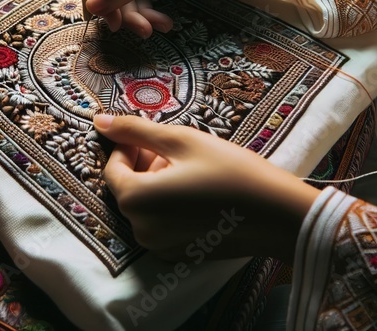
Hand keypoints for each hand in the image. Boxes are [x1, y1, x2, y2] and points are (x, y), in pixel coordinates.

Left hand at [97, 114, 319, 262]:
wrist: (277, 214)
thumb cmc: (230, 171)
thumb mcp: (180, 140)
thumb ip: (135, 130)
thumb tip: (99, 121)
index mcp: (136, 199)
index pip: (112, 169)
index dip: (128, 147)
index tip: (152, 137)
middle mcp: (141, 229)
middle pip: (128, 189)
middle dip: (143, 166)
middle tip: (175, 150)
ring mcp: (159, 247)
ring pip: (145, 207)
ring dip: (157, 185)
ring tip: (190, 169)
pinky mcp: (178, 255)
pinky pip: (161, 225)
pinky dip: (170, 207)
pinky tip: (197, 193)